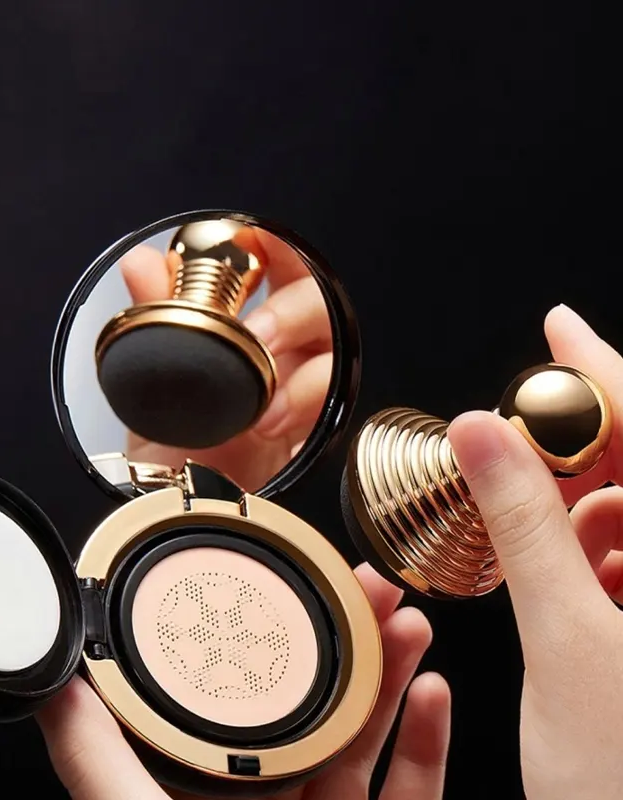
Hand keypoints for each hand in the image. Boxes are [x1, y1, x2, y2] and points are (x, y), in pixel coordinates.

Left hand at [36, 563, 449, 799]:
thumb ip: (93, 762)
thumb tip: (52, 683)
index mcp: (216, 797)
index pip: (248, 700)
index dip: (275, 639)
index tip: (296, 587)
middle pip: (319, 708)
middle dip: (349, 641)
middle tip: (367, 587)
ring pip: (371, 742)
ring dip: (395, 677)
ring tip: (407, 624)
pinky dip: (427, 747)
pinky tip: (433, 695)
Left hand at [117, 229, 332, 490]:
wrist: (182, 511)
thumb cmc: (167, 445)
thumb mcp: (148, 380)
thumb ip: (152, 318)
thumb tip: (142, 263)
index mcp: (237, 324)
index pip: (271, 264)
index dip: (271, 245)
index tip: (255, 242)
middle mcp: (274, 348)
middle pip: (313, 295)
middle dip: (290, 306)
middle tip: (258, 333)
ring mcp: (297, 382)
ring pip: (331, 340)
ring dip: (300, 357)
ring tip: (263, 381)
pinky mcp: (313, 423)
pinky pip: (332, 392)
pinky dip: (305, 398)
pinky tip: (270, 419)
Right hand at [448, 305, 622, 799]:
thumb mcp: (562, 640)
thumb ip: (521, 525)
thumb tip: (480, 435)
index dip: (599, 370)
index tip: (559, 327)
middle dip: (574, 448)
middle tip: (511, 447)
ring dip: (579, 508)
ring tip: (540, 533)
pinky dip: (591, 549)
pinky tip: (570, 575)